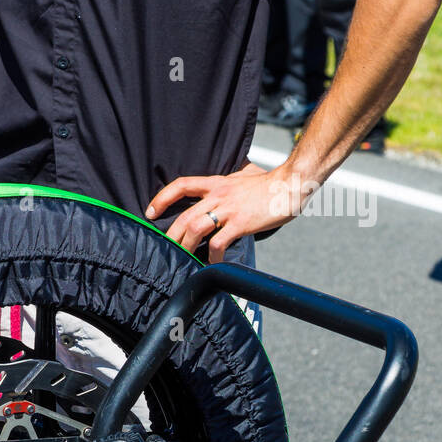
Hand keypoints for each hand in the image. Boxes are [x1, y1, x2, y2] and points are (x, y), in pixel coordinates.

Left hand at [145, 161, 301, 260]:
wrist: (291, 184)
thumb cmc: (270, 183)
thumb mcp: (243, 177)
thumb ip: (229, 184)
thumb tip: (225, 191)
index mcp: (216, 183)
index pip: (182, 185)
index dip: (162, 198)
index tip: (150, 212)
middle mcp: (219, 194)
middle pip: (185, 215)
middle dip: (170, 234)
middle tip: (165, 248)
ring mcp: (229, 209)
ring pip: (195, 228)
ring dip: (186, 246)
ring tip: (184, 258)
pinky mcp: (241, 223)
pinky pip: (218, 242)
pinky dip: (212, 256)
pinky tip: (213, 264)